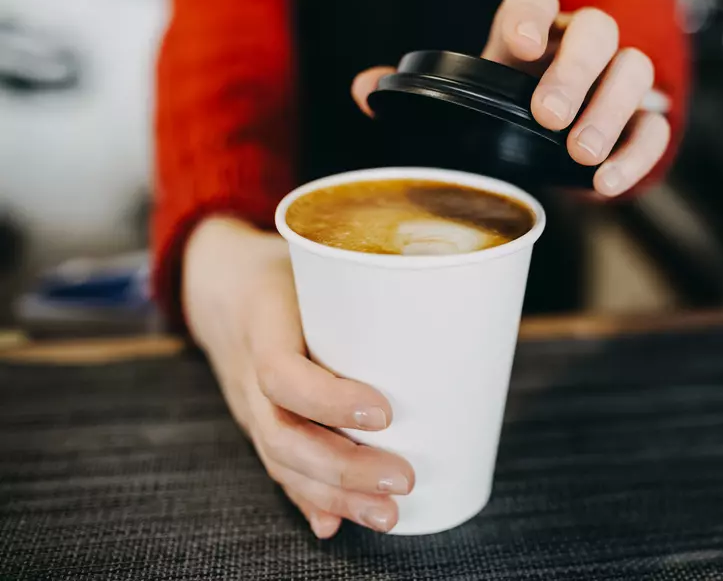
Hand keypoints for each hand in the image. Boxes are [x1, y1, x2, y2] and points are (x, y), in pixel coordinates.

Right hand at [182, 216, 414, 537]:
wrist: (218, 283)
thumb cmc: (284, 268)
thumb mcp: (314, 258)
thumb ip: (363, 280)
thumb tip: (444, 299)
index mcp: (262, 321)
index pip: (280, 371)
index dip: (329, 399)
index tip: (385, 412)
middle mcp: (246, 371)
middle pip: (282, 434)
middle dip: (343, 468)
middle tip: (403, 478)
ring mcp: (247, 403)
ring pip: (280, 461)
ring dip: (335, 496)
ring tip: (387, 514)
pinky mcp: (258, 421)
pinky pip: (278, 467)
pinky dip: (308, 499)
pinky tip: (336, 524)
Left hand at [352, 0, 669, 196]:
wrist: (548, 148)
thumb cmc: (503, 115)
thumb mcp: (462, 102)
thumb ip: (417, 94)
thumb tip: (365, 91)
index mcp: (531, 34)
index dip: (530, 13)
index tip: (517, 45)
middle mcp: (579, 48)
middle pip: (597, 30)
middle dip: (575, 70)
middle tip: (547, 115)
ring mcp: (615, 82)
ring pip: (635, 70)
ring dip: (611, 109)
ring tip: (581, 152)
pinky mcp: (640, 122)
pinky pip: (655, 127)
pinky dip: (638, 153)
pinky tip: (607, 182)